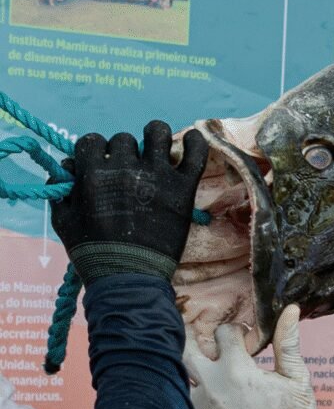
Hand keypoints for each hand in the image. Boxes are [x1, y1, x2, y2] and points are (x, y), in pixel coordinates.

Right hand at [50, 121, 207, 283]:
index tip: (102, 162)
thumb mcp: (64, 221)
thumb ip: (62, 189)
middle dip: (124, 151)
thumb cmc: (94, 252)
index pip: (92, 141)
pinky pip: (196, 153)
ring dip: (156, 136)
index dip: (95, 150)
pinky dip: (196, 141)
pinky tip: (193, 139)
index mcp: (94, 175)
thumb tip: (67, 165)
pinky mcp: (183, 187)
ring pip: (159, 132)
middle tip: (129, 169)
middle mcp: (125, 169)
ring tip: (157, 149)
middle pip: (124, 139)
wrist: (129, 275)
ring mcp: (157, 176)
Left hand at [183, 305, 328, 408]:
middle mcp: (212, 386)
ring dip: (184, 370)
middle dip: (190, 338)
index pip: (223, 332)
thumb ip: (288, 342)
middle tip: (199, 337)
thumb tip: (289, 308)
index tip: (242, 337)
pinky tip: (190, 397)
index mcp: (237, 368)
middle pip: (185, 349)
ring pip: (176, 379)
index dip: (234, 330)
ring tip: (194, 366)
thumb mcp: (297, 377)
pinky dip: (180, 400)